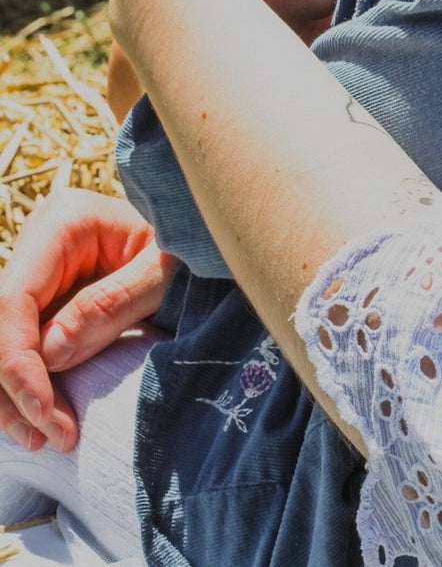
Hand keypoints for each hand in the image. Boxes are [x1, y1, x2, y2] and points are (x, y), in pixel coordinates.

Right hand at [0, 189, 175, 451]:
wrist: (202, 241)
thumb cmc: (190, 247)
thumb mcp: (162, 272)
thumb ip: (111, 305)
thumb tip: (49, 354)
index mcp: (64, 222)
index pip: (14, 297)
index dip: (18, 360)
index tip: (44, 411)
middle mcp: (40, 242)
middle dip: (14, 385)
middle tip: (46, 436)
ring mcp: (39, 271)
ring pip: (0, 339)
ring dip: (12, 394)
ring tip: (41, 438)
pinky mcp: (45, 298)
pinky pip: (20, 345)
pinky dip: (25, 385)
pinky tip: (40, 420)